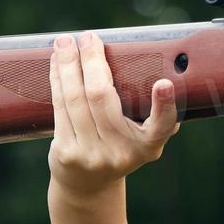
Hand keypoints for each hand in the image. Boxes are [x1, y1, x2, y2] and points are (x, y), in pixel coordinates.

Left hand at [47, 31, 179, 197]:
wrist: (88, 186)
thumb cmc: (120, 148)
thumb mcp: (143, 139)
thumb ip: (154, 114)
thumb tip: (167, 71)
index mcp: (148, 146)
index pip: (161, 126)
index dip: (164, 105)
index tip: (164, 84)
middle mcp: (121, 152)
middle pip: (100, 98)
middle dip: (92, 61)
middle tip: (88, 37)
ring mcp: (91, 154)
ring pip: (74, 99)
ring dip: (67, 65)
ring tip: (65, 41)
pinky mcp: (66, 152)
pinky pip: (59, 107)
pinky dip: (57, 80)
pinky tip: (56, 63)